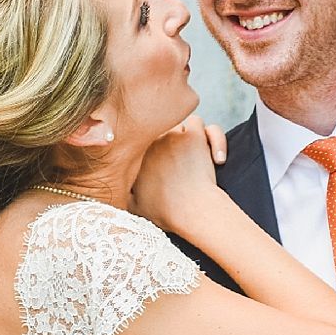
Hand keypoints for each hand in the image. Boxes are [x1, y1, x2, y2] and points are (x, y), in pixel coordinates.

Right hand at [133, 114, 222, 232]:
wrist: (190, 211)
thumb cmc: (166, 212)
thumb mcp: (134, 207)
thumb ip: (124, 194)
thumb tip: (118, 191)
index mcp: (136, 155)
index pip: (144, 137)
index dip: (157, 147)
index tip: (167, 163)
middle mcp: (153, 140)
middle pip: (164, 126)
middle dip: (174, 139)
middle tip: (183, 158)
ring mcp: (174, 136)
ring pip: (185, 122)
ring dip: (194, 135)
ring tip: (200, 155)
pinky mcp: (196, 137)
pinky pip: (207, 127)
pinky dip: (215, 139)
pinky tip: (217, 158)